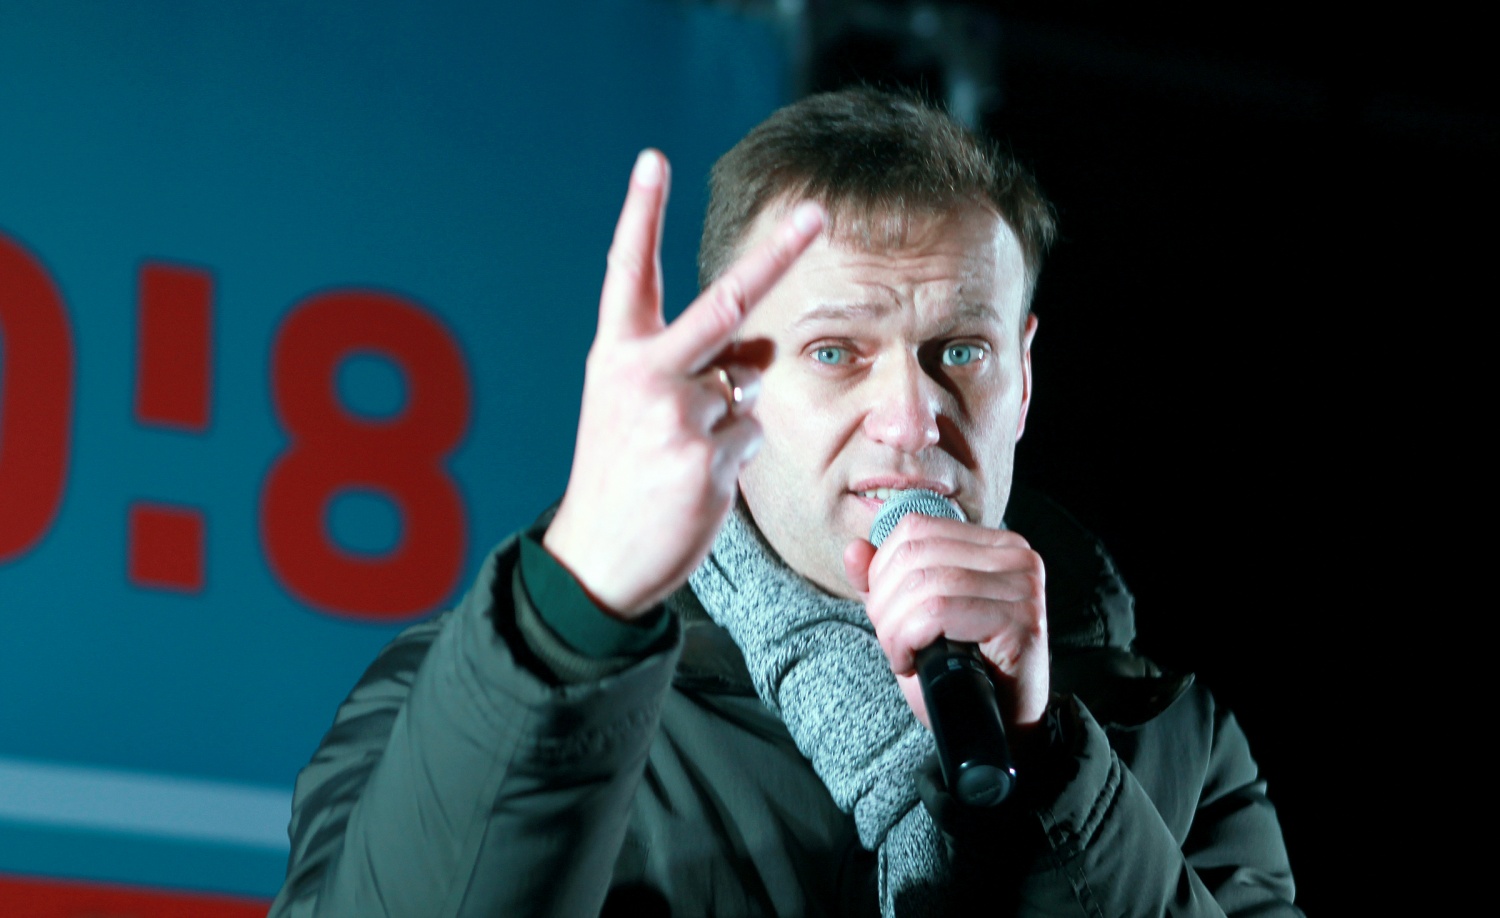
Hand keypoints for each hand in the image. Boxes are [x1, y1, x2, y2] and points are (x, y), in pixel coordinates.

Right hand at [544, 150, 824, 618]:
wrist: (596, 557)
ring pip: (747, 383)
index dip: (639, 213)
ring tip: (682, 451)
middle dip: (777, 256)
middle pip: (725, 302)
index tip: (653, 160)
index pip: (627, 271)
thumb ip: (687, 365)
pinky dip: (735, 453)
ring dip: (731, 412)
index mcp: (616, 353)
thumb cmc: (619, 470)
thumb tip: (756, 352)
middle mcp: (644, 373)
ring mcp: (677, 414)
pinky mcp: (707, 456)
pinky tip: (696, 479)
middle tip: (817, 215)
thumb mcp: (631, 405)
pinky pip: (752, 432)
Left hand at [843, 513, 1048, 733]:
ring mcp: (1022, 586)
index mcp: (992, 544)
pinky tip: (912, 662)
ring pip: (925, 584)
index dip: (882, 571)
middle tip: (891, 641)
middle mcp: (1015, 555)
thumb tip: (854, 549)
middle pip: (914, 555)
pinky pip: (939, 611)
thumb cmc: (961, 672)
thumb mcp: (912, 619)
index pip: (915, 528)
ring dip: (894, 627)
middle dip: (885, 603)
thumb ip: (883, 582)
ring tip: (902, 655)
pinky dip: (909, 639)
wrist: (1002, 726)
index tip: (886, 613)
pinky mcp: (1021, 619)